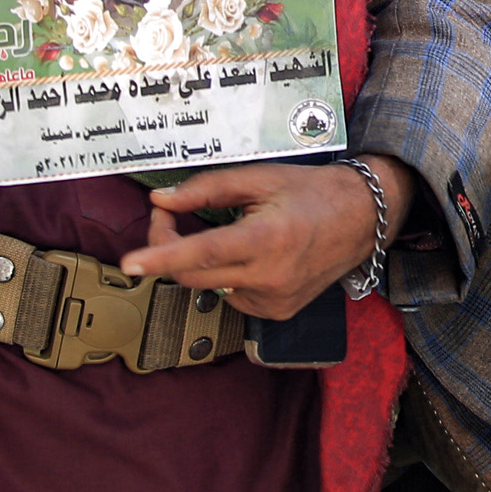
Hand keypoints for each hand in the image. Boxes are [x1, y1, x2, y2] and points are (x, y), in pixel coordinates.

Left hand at [120, 154, 407, 315]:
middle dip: (169, 249)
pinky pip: (232, 297)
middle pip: (194, 275)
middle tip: (169, 217)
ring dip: (201, 263)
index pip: (202, 253)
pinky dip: (229, 276)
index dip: (161, 257)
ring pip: (210, 288)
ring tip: (226, 234)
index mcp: (266, 238)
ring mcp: (274, 300)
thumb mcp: (260, 178)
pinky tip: (252, 257)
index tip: (130, 264)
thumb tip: (162, 202)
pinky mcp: (277, 313)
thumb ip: (207, 190)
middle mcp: (270, 276)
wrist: (361, 219)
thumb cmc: (311, 192)